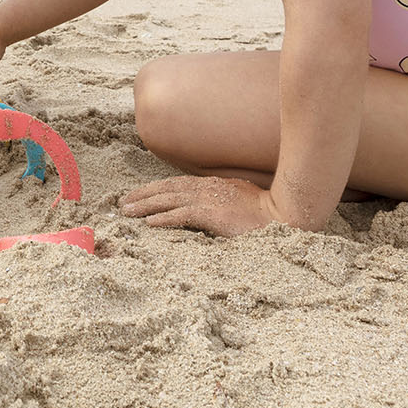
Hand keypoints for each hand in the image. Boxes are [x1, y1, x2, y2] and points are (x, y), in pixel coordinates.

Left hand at [118, 175, 280, 236]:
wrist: (284, 214)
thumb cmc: (265, 211)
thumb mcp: (238, 200)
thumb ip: (220, 201)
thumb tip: (207, 210)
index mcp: (212, 185)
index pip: (176, 184)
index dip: (155, 189)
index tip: (138, 195)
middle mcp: (207, 188)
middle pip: (167, 189)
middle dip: (143, 195)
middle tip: (123, 203)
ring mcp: (210, 200)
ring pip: (170, 200)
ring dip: (146, 205)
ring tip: (128, 212)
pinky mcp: (214, 214)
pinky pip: (183, 215)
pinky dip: (164, 218)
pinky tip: (150, 223)